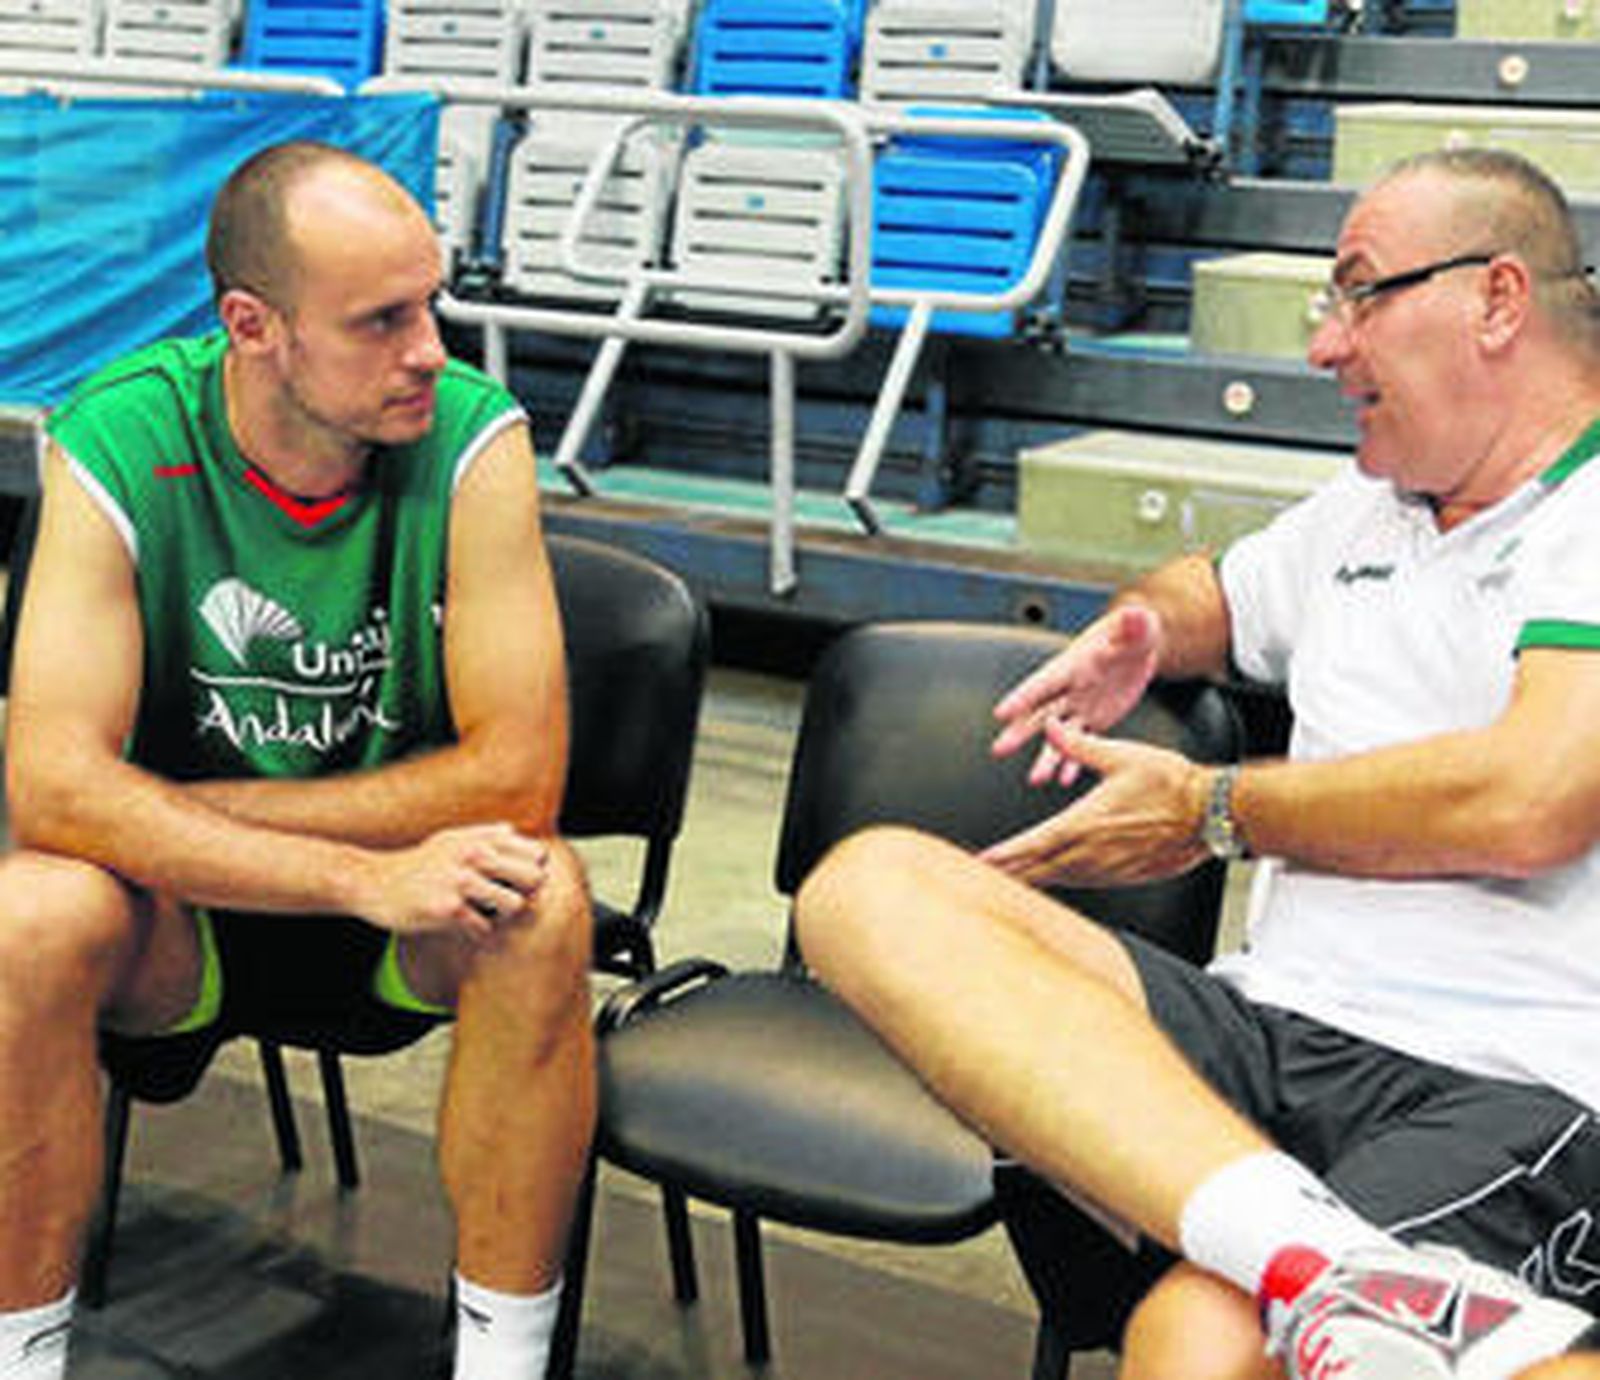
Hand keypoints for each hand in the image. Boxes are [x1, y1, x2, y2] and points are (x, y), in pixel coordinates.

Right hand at [351, 822, 548, 939]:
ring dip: (502, 915)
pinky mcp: (449, 909)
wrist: (374, 882)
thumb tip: (513, 830)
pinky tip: (461, 923)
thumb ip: (484, 834)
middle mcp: (475, 855)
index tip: (514, 881)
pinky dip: (477, 930)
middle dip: (524, 894)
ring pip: (514, 905)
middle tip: (502, 900)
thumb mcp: (450, 839)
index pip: (536, 854)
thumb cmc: (417, 864)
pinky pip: (485, 928)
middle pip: (534, 878)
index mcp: (480, 839)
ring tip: (484, 913)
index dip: (532, 871)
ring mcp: (462, 882)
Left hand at [980, 721, 1209, 886]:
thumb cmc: (1171, 784)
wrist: (1210, 812)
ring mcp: (1107, 869)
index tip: (979, 863)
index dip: (1003, 856)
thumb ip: (1079, 747)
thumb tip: (1053, 730)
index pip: (1032, 845)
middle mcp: (1091, 853)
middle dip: (1007, 874)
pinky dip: (1059, 883)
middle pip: (1038, 869)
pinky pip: (1082, 884)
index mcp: (1084, 824)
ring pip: (1058, 880)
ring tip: (1007, 881)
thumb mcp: (1120, 756)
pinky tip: (1051, 879)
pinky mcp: (1122, 876)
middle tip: (978, 878)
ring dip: (1031, 881)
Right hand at [991, 605, 1162, 788]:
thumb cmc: (1134, 631)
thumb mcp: (1136, 626)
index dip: (1022, 697)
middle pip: (1039, 713)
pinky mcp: (1094, 720)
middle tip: (998, 750)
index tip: (1001, 712)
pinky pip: (1083, 744)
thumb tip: (1135, 613)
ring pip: (1059, 736)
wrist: (1139, 648)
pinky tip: (1064, 781)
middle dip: (1019, 731)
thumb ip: (1132, 624)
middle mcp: (1070, 688)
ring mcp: (1079, 706)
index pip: (1044, 682)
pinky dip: (1074, 762)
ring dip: (1047, 758)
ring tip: (1036, 781)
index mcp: (1073, 665)